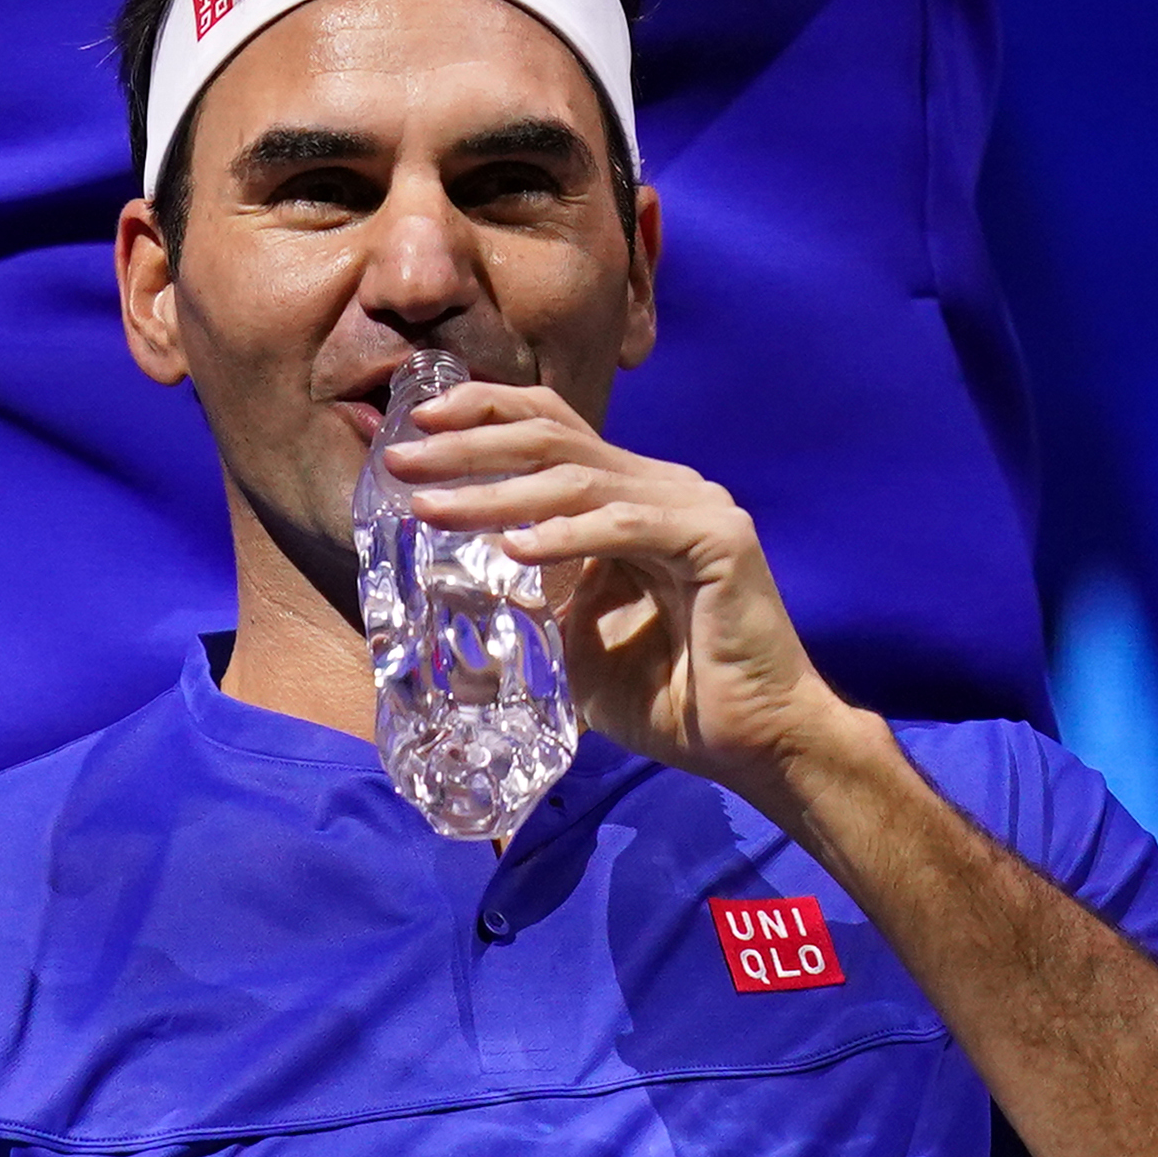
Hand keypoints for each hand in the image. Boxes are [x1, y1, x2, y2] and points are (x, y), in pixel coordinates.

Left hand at [380, 382, 873, 814]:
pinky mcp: (719, 543)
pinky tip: (514, 551)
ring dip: (496, 492)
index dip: (484, 414)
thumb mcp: (574, 640)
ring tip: (432, 509)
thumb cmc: (668, 698)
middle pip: (554, 438)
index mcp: (630, 496)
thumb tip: (453, 587)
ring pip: (578, 480)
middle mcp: (662, 487)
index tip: (415, 427)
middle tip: (401, 458)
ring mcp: (694, 507)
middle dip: (468, 445)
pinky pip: (626, 528)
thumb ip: (530, 600)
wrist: (756, 742)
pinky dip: (565, 537)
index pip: (552, 428)